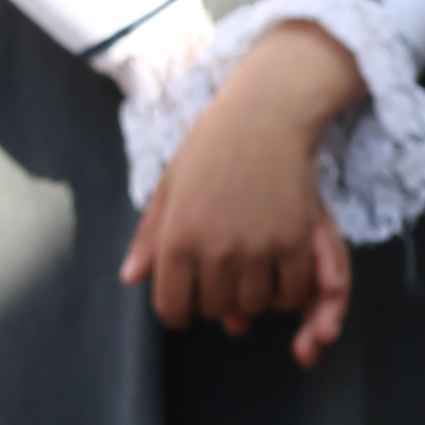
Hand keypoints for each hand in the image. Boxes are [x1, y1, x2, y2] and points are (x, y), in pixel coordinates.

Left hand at [123, 21, 361, 365]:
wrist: (267, 114)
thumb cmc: (212, 146)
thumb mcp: (170, 185)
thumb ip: (149, 236)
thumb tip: (130, 277)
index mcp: (177, 236)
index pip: (172, 308)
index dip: (179, 310)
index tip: (189, 299)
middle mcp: (216, 248)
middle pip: (215, 309)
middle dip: (216, 300)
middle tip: (222, 276)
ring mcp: (258, 246)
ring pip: (254, 304)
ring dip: (251, 296)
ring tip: (250, 269)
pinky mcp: (294, 240)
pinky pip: (290, 292)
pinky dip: (285, 290)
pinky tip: (278, 270)